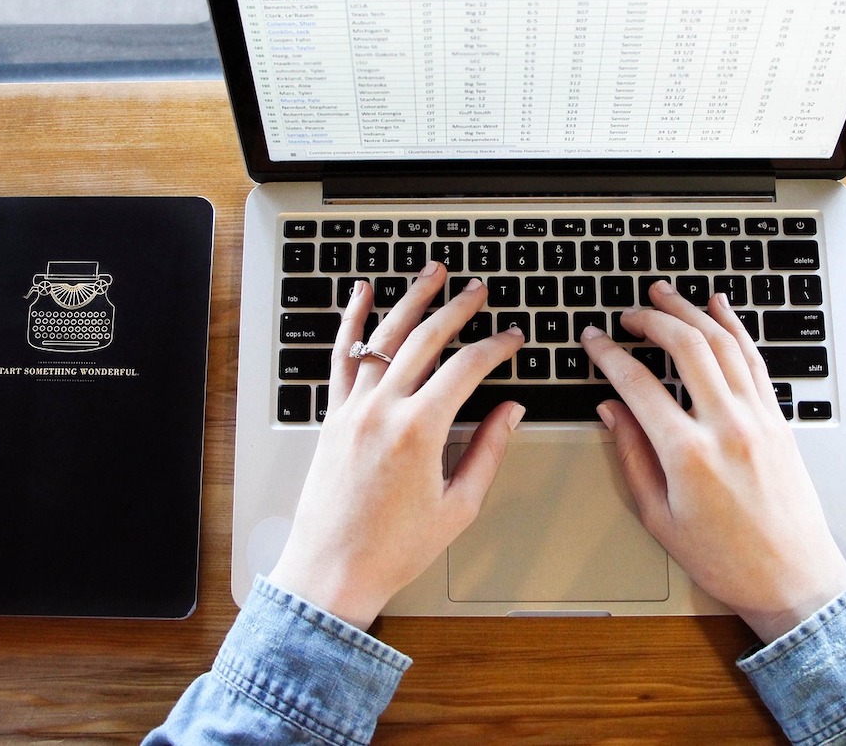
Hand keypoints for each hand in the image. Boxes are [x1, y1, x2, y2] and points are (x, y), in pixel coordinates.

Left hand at [270, 263, 524, 629]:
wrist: (332, 571)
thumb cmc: (394, 549)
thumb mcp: (458, 506)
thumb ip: (487, 451)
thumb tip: (510, 411)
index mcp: (420, 431)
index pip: (467, 368)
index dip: (496, 347)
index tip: (513, 338)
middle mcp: (383, 410)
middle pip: (426, 339)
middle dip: (458, 308)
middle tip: (479, 290)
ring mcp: (352, 409)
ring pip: (384, 336)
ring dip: (411, 299)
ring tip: (432, 273)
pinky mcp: (332, 417)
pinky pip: (342, 357)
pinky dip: (352, 321)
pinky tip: (362, 293)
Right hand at [581, 281, 845, 642]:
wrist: (793, 579)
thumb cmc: (726, 560)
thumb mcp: (659, 518)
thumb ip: (632, 457)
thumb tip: (611, 410)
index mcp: (689, 455)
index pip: (638, 385)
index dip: (609, 355)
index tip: (593, 340)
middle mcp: (728, 427)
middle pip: (686, 348)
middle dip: (651, 320)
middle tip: (628, 313)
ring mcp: (759, 419)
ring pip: (724, 343)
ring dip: (691, 312)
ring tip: (665, 294)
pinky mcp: (779, 420)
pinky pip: (754, 360)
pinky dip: (735, 328)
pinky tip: (720, 308)